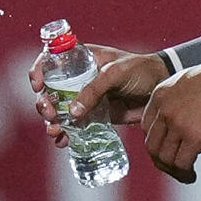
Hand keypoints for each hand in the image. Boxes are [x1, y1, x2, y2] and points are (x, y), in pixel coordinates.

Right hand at [29, 46, 164, 143]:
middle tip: (49, 113)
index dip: (39, 71)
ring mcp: (86, 98)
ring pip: (59, 110)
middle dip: (44, 103)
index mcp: (82, 59)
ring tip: (55, 131)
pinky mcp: (94, 116)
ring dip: (52, 121)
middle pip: (50, 90)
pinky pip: (74, 126)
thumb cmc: (142, 71)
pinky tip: (62, 141)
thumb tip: (72, 112)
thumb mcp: (116, 73)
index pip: (51, 60)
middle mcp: (79, 77)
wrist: (162, 88)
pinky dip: (66, 134)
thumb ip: (94, 90)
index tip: (38, 85)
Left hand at [139, 62, 200, 182]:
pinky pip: (182, 163)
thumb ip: (175, 98)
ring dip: (173, 170)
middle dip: (160, 161)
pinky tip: (191, 175)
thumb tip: (179, 116)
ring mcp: (177, 125)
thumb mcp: (185, 82)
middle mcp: (164, 111)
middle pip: (152, 145)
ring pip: (165, 158)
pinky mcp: (194, 138)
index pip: (145, 126)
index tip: (164, 148)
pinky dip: (184, 173)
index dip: (154, 141)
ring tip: (184, 174)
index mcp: (160, 96)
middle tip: (171, 167)